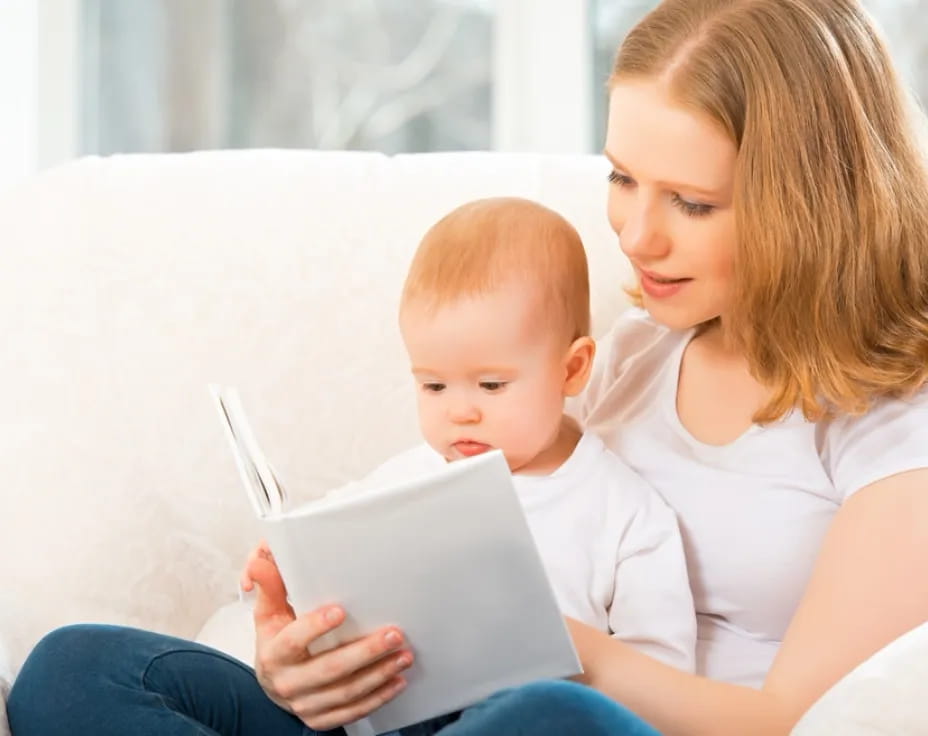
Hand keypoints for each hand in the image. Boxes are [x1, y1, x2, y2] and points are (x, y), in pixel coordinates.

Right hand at [241, 541, 414, 729]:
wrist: (272, 683)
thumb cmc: (277, 641)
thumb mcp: (268, 614)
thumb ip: (270, 586)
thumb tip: (259, 563)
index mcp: (274, 654)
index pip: (294, 641)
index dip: (315, 627)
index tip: (340, 610)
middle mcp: (288, 683)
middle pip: (330, 669)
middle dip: (366, 651)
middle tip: (394, 634)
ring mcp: (305, 705)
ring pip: (347, 692)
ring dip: (380, 674)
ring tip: (404, 655)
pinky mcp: (320, 719)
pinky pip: (352, 712)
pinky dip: (378, 697)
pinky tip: (397, 681)